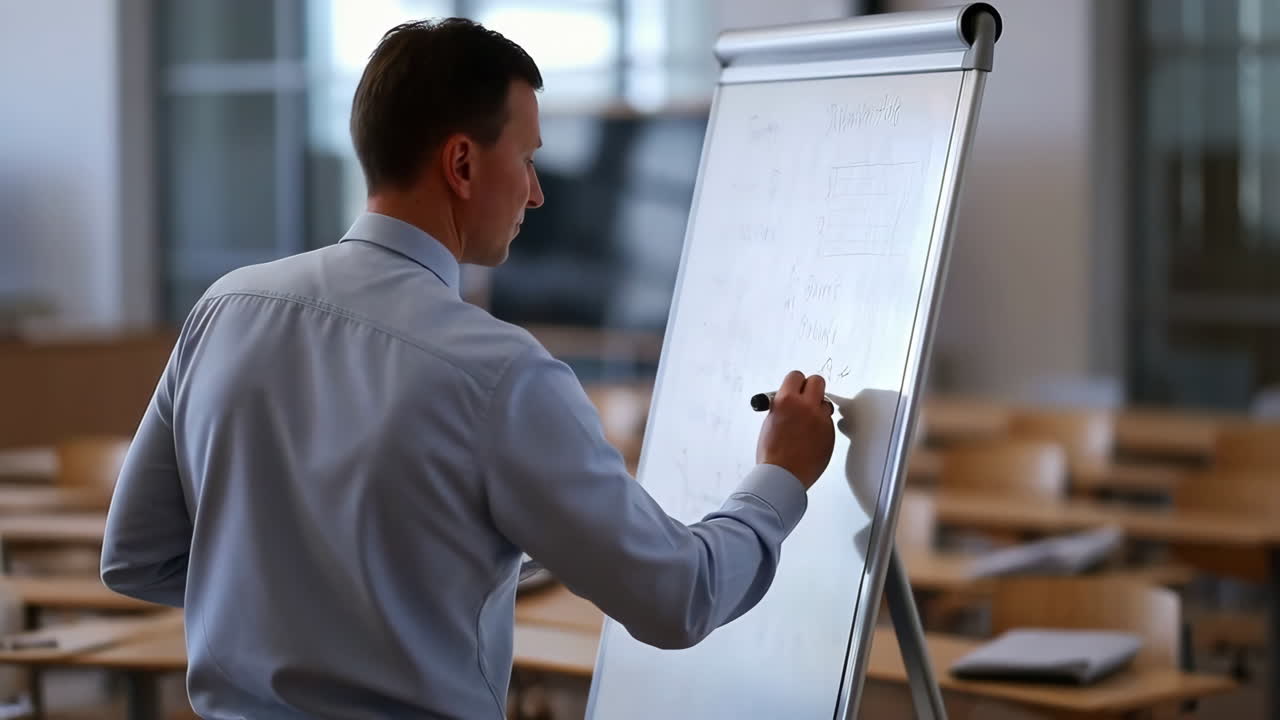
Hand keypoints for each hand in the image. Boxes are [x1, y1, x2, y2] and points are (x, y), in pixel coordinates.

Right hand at [755, 371, 835, 488]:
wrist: (783, 475)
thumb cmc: (771, 452)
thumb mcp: (770, 421)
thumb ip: (782, 406)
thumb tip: (790, 400)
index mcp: (786, 401)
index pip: (796, 376)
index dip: (795, 383)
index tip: (794, 388)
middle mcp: (806, 406)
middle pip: (817, 381)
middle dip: (811, 387)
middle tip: (806, 398)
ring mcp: (821, 419)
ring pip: (825, 403)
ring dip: (818, 408)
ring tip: (807, 422)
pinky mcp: (830, 433)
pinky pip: (827, 422)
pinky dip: (821, 425)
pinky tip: (811, 437)